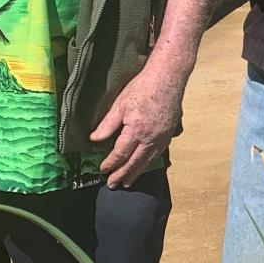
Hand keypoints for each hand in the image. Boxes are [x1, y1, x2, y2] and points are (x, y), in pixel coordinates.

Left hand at [92, 61, 190, 187]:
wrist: (168, 77)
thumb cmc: (143, 87)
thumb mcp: (120, 104)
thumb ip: (107, 125)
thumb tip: (94, 139)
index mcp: (136, 131)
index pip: (120, 154)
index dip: (110, 164)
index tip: (102, 170)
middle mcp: (150, 138)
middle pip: (134, 162)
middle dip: (122, 174)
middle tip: (112, 185)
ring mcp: (162, 137)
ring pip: (147, 160)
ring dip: (136, 172)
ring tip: (128, 182)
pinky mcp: (169, 133)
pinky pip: (158, 153)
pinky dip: (149, 162)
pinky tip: (145, 164)